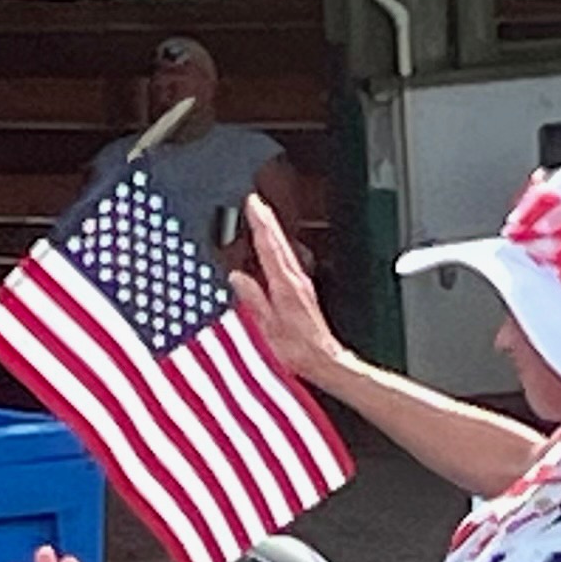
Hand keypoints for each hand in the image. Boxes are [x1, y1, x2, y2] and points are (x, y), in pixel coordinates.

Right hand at [230, 197, 347, 388]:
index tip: (252, 204)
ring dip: (273, 231)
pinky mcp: (303, 291)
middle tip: (255, 201)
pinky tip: (272, 247)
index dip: (260, 223)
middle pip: (279, 242)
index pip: (269, 246)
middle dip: (266, 219)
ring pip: (285, 249)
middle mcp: (295, 280)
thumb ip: (252, 299)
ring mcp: (301, 284)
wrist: (323, 360)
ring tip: (262, 216)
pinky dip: (278, 248)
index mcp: (285, 286)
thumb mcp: (268, 327)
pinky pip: (288, 261)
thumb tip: (237, 278)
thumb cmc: (298, 349)